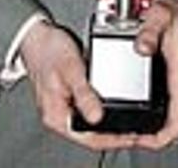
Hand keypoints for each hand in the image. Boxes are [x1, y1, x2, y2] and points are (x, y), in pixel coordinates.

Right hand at [19, 20, 136, 151]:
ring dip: (115, 125)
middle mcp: (62, 116)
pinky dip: (108, 112)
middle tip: (141, 132)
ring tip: (135, 123)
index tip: (133, 137)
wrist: (37, 36)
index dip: (113, 140)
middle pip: (94, 136)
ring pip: (95, 126)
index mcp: (57, 116)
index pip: (89, 139)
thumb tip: (97, 117)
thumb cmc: (48, 50)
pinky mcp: (73, 99)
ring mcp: (68, 108)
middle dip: (118, 136)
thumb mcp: (70, 69)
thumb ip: (84, 94)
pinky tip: (121, 109)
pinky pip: (94, 111)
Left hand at [132, 0, 177, 148]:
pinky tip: (157, 111)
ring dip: (166, 129)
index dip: (159, 139)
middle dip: (159, 138)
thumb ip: (149, 31)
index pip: (177, 125)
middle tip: (136, 136)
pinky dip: (172, 117)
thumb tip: (141, 47)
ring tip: (143, 128)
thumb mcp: (160, 15)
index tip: (142, 140)